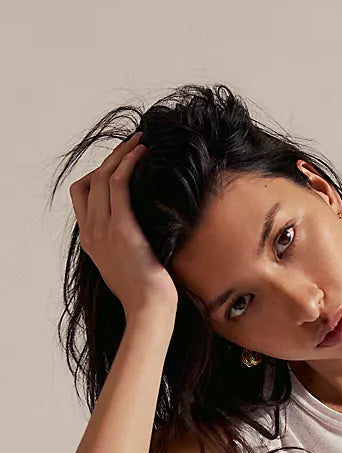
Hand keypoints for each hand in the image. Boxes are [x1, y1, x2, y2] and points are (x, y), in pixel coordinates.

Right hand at [69, 131, 176, 320]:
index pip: (82, 195)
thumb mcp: (129, 267)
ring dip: (122, 154)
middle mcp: (91, 232)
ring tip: (140, 142)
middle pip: (89, 180)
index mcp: (90, 241)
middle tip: (132, 145)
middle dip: (111, 158)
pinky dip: (129, 163)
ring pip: (103, 176)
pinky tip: (142, 154)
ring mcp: (103, 228)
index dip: (98, 175)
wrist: (148, 310)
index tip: (121, 166)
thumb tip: (142, 234)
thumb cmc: (147, 295)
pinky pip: (119, 184)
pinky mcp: (121, 226)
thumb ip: (126, 246)